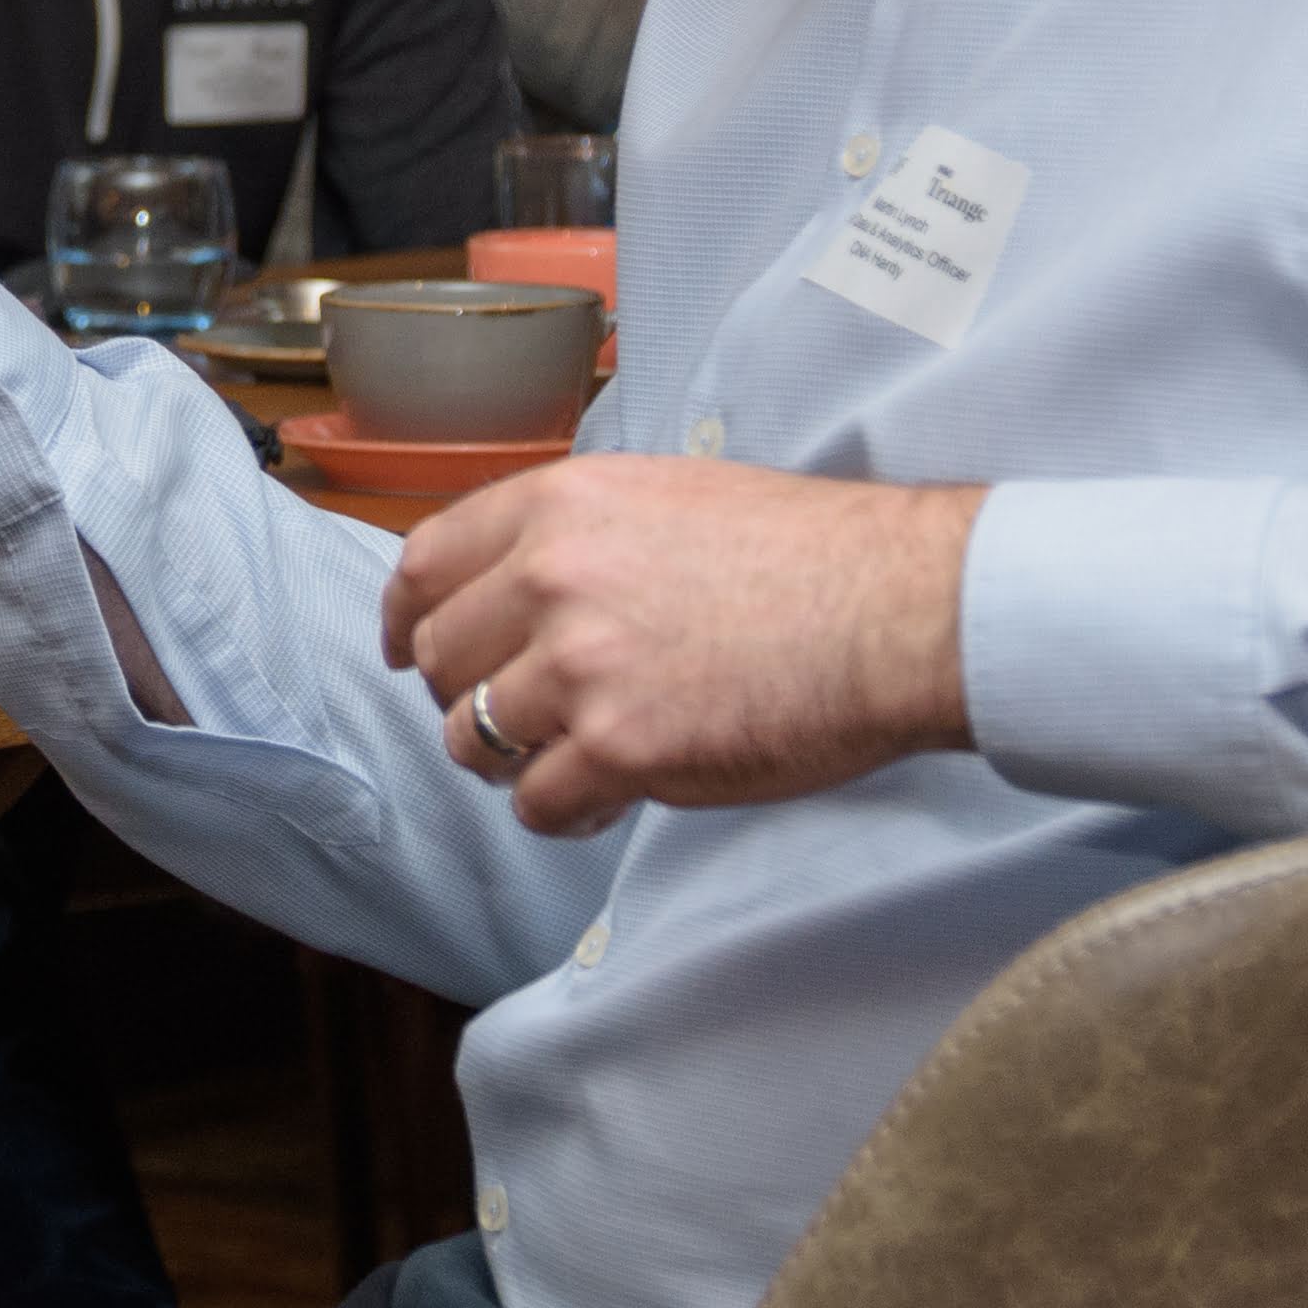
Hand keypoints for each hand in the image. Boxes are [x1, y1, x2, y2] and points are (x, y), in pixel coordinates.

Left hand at [379, 458, 983, 836]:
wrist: (897, 608)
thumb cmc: (809, 554)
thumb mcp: (668, 497)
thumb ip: (580, 535)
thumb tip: (521, 587)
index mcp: (559, 506)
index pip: (427, 562)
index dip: (409, 618)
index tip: (411, 651)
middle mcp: (551, 577)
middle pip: (443, 657)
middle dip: (467, 696)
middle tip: (518, 719)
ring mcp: (579, 665)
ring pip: (474, 737)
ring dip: (511, 761)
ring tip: (572, 760)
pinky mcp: (619, 747)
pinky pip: (537, 802)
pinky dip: (563, 810)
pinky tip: (610, 797)